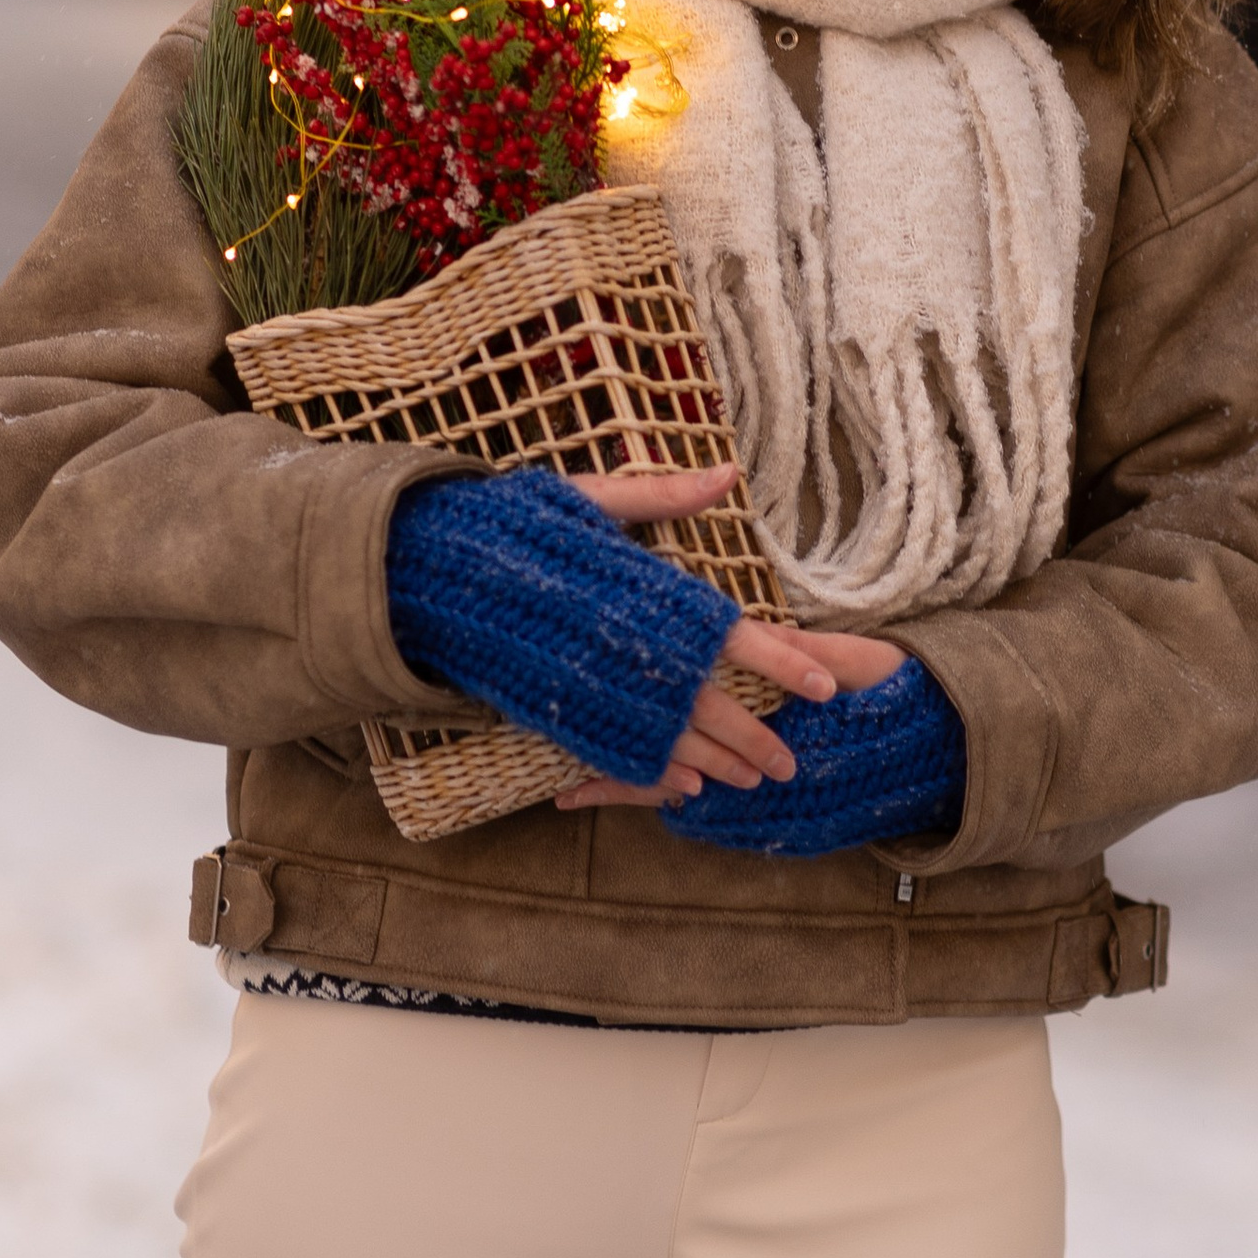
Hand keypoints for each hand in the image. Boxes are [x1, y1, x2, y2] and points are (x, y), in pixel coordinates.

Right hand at [549, 465, 888, 810]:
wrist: (433, 569)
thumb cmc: (516, 528)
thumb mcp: (591, 500)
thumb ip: (663, 496)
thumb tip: (727, 473)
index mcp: (646, 599)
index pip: (732, 637)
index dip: (783, 662)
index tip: (824, 685)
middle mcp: (628, 650)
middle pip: (709, 704)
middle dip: (755, 736)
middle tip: (791, 765)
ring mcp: (596, 686)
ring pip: (670, 736)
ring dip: (716, 760)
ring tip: (752, 780)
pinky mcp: (563, 709)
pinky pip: (621, 749)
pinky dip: (658, 769)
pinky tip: (688, 784)